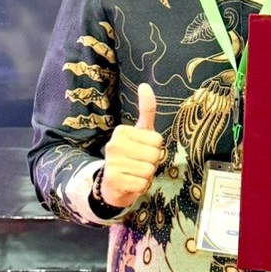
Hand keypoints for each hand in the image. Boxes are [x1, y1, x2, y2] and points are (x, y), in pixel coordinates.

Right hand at [100, 83, 163, 207]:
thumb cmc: (132, 155)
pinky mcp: (114, 180)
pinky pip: (142, 184)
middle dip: (152, 163)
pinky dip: (140, 186)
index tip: (143, 151)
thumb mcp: (141, 132)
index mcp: (122, 131)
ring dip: (146, 176)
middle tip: (139, 164)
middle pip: (155, 155)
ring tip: (135, 173)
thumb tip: (145, 85)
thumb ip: (146, 110)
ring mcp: (112, 162)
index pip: (158, 140)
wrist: (113, 184)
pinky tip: (130, 183)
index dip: (155, 149)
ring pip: (149, 170)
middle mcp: (114, 144)